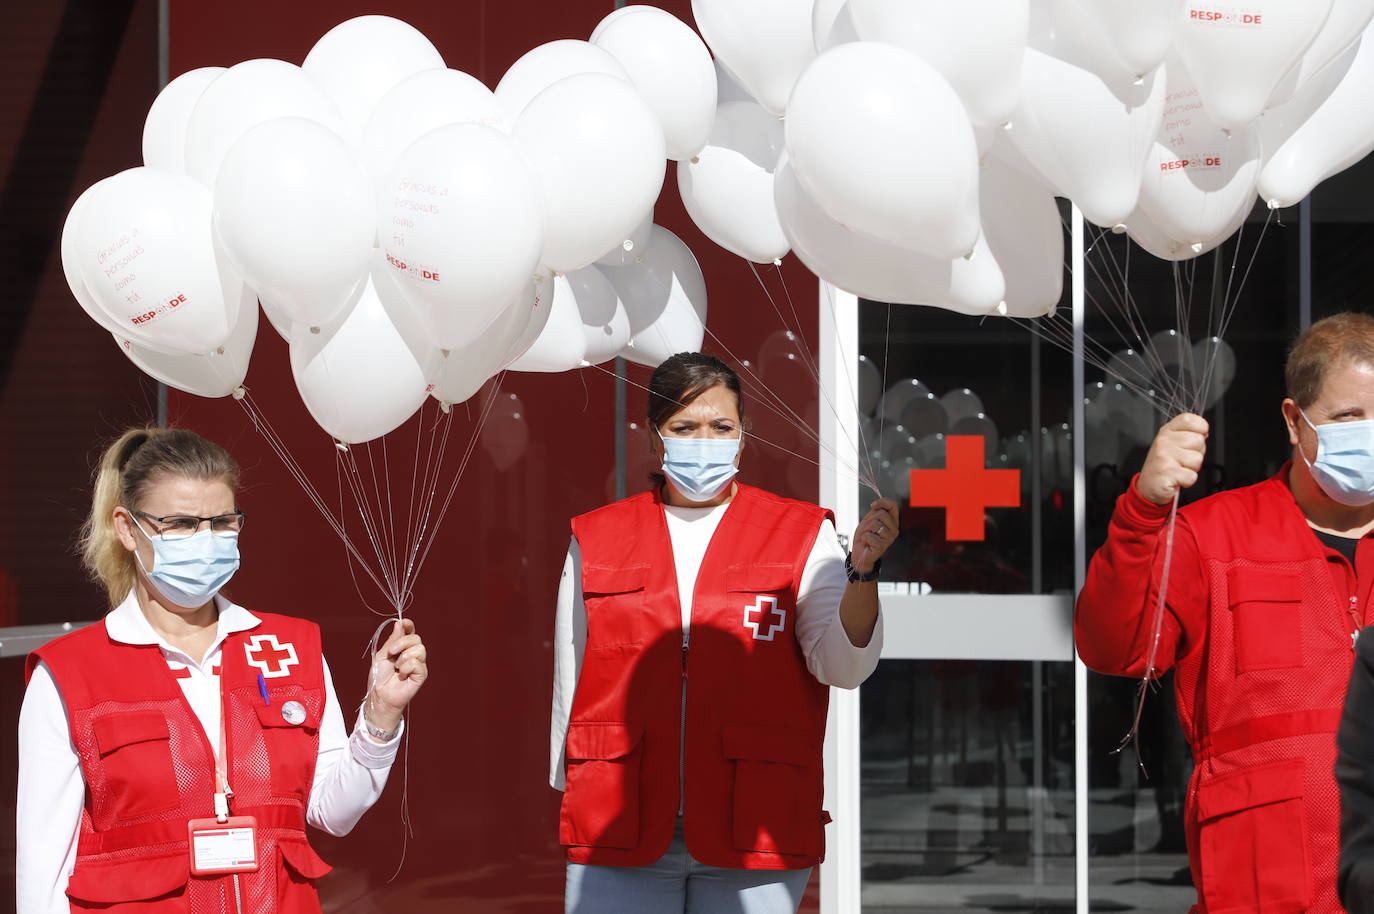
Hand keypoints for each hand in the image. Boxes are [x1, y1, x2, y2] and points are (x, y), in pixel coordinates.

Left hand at [364, 619, 426, 734]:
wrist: (379, 694)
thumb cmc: (379, 677)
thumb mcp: (382, 654)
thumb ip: (392, 640)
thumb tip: (400, 624)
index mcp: (403, 648)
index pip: (411, 632)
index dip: (409, 626)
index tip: (404, 623)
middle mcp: (413, 655)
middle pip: (416, 638)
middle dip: (402, 643)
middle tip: (391, 653)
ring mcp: (419, 664)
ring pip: (419, 649)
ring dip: (403, 658)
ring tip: (397, 668)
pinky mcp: (421, 674)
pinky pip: (417, 663)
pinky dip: (406, 668)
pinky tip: (402, 676)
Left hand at [851, 498, 899, 574]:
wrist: (860, 553)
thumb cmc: (865, 537)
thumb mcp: (869, 520)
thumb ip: (875, 511)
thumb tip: (876, 504)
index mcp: (892, 521)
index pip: (894, 505)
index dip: (882, 502)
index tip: (873, 506)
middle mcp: (894, 530)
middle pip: (881, 514)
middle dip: (870, 519)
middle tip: (868, 529)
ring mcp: (889, 539)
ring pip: (874, 524)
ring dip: (865, 530)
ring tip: (867, 536)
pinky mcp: (882, 546)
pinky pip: (868, 536)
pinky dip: (864, 538)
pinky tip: (867, 543)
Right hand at [1137, 413, 1208, 505]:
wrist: (1149, 486)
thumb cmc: (1164, 464)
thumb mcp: (1172, 443)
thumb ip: (1187, 435)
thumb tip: (1203, 433)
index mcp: (1167, 431)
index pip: (1190, 420)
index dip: (1200, 428)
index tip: (1195, 438)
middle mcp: (1164, 441)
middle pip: (1198, 440)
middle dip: (1196, 453)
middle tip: (1183, 459)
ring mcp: (1164, 456)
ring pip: (1197, 459)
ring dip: (1192, 468)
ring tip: (1179, 469)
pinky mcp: (1167, 472)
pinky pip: (1192, 476)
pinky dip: (1187, 481)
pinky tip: (1177, 478)